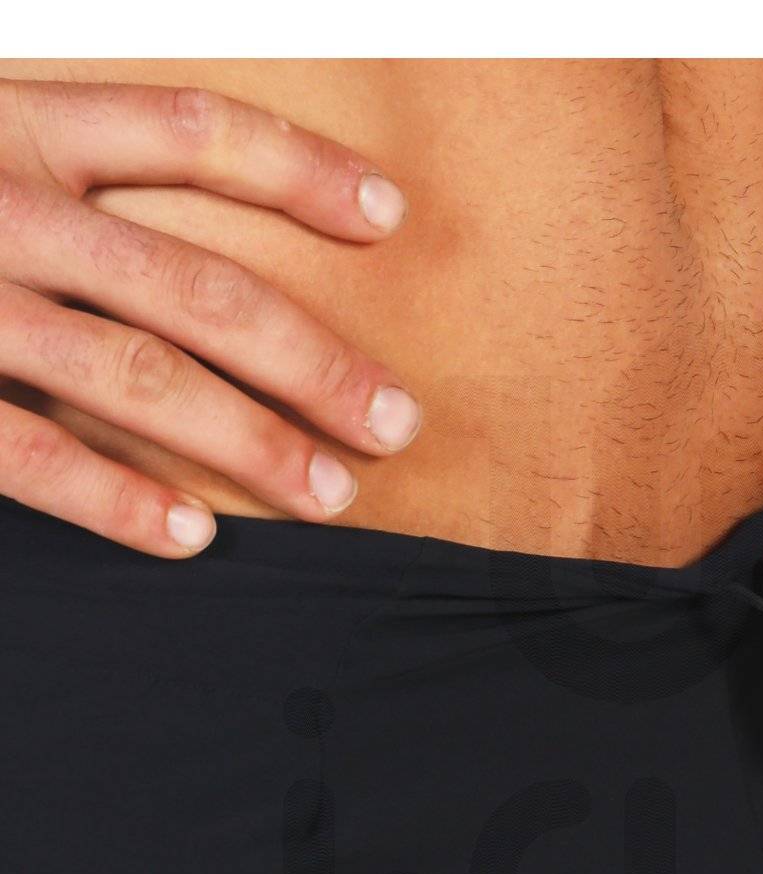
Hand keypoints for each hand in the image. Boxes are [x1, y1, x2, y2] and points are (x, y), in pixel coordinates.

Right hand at [0, 78, 420, 554]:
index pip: (190, 130)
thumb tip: (166, 229)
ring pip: (138, 377)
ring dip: (250, 445)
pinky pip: (31, 453)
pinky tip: (189, 539)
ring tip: (329, 497)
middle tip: (396, 422)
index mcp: (12, 118)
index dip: (299, 172)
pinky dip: (117, 499)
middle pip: (199, 284)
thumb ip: (52, 159)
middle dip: (315, 360)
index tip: (387, 218)